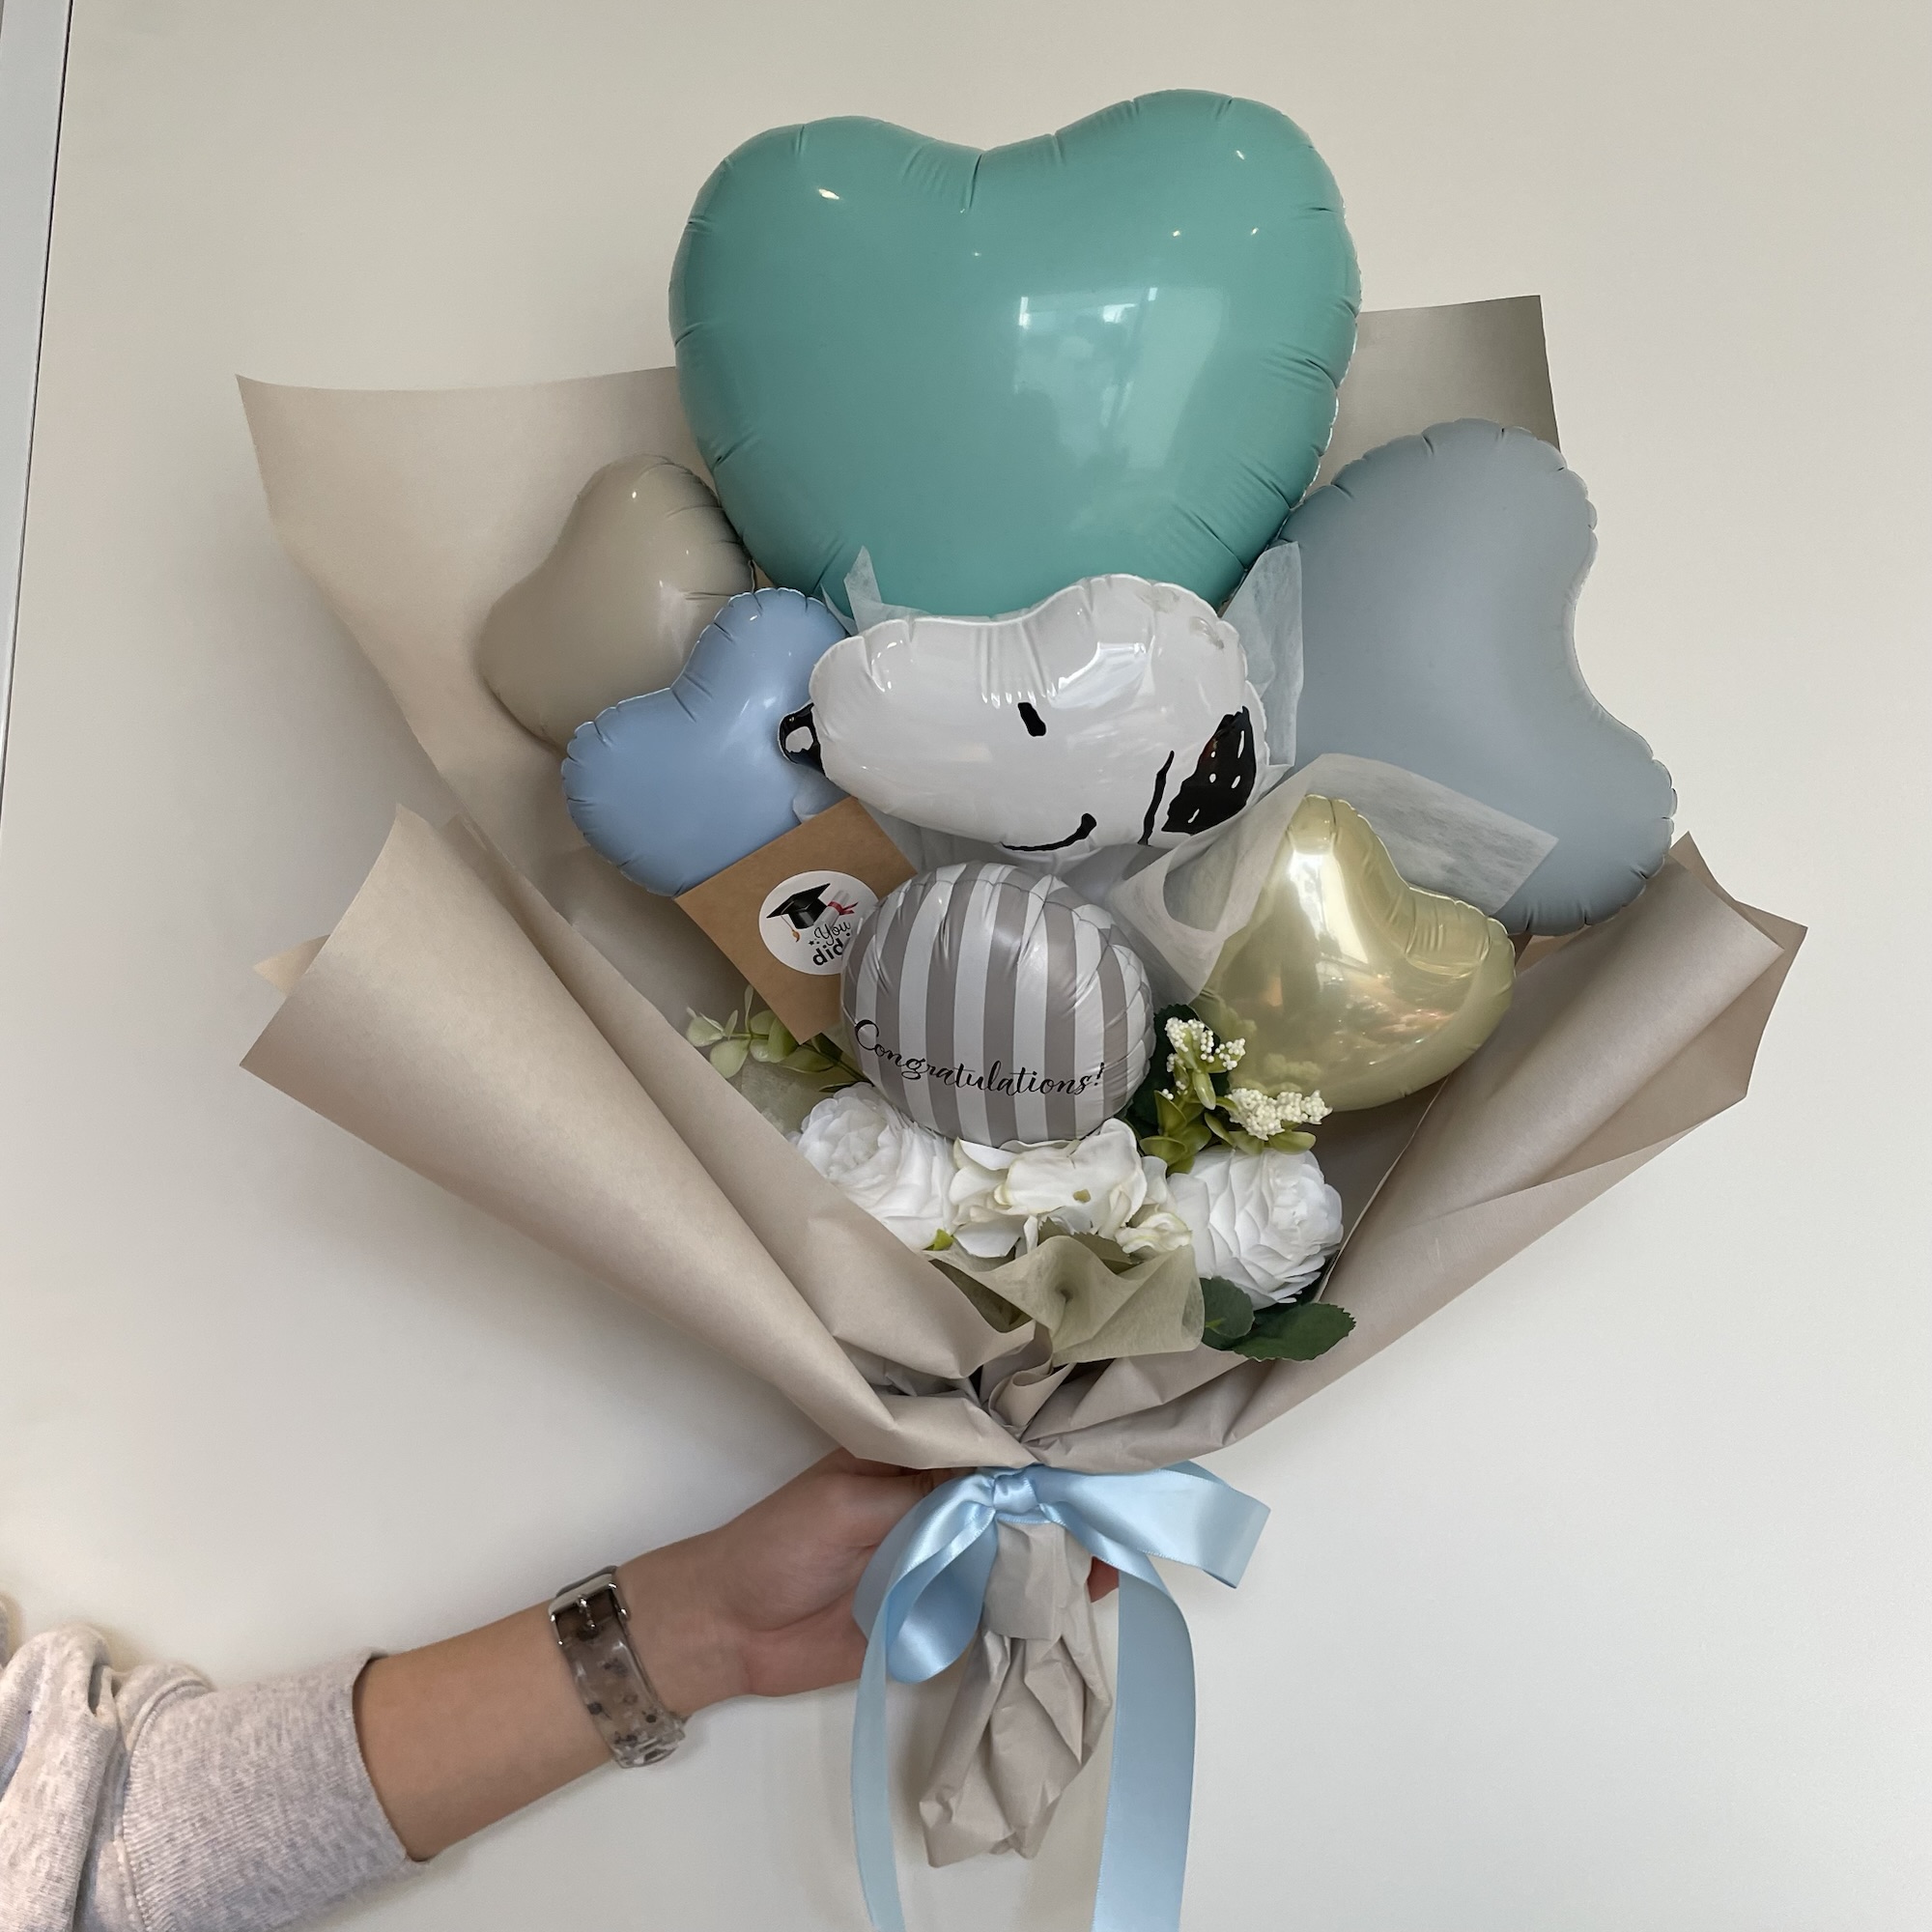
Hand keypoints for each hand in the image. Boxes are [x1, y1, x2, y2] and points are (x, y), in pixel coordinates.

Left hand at [623, 1451, 1118, 1712]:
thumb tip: (1009, 1478)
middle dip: (1065, 1501)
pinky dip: (1037, 1602)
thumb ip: (928, 1495)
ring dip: (1061, 1551)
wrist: (730, 1632)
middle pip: (1015, 1494)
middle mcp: (935, 1499)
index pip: (988, 1440)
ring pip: (1015, 1547)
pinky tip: (1079, 1599)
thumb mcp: (850, 1503)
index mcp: (911, 1455)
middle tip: (1118, 1508)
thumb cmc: (777, 1546)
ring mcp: (941, 1556)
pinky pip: (998, 1605)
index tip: (1092, 1447)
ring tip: (1112, 1556)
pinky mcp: (940, 1612)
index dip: (1038, 1444)